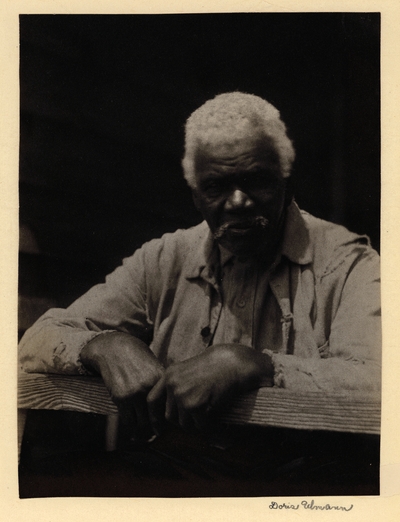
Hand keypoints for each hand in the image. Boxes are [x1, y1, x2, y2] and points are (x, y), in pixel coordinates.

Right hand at [80, 332, 164, 438]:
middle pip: (157, 417)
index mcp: (160, 379)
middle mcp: (149, 387)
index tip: (168, 424)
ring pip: (142, 422)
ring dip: (143, 428)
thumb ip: (161, 384)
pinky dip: (131, 425)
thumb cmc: (137, 358)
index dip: (169, 417)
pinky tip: (133, 424)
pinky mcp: (120, 398)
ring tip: (145, 429)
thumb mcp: (154, 366)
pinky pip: (128, 420)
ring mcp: (134, 393)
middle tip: (157, 432)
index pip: (168, 406)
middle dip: (157, 426)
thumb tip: (172, 407)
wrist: (114, 348)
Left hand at [147, 343, 273, 430]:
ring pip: (183, 423)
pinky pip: (199, 425)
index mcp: (169, 375)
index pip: (152, 400)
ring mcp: (183, 395)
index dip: (154, 417)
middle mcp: (172, 385)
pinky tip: (213, 413)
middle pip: (169, 416)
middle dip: (182, 420)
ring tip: (206, 411)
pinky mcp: (195, 405)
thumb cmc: (212, 367)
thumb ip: (175, 386)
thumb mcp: (186, 371)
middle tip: (196, 416)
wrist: (230, 364)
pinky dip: (207, 424)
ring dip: (195, 422)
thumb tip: (168, 414)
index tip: (158, 430)